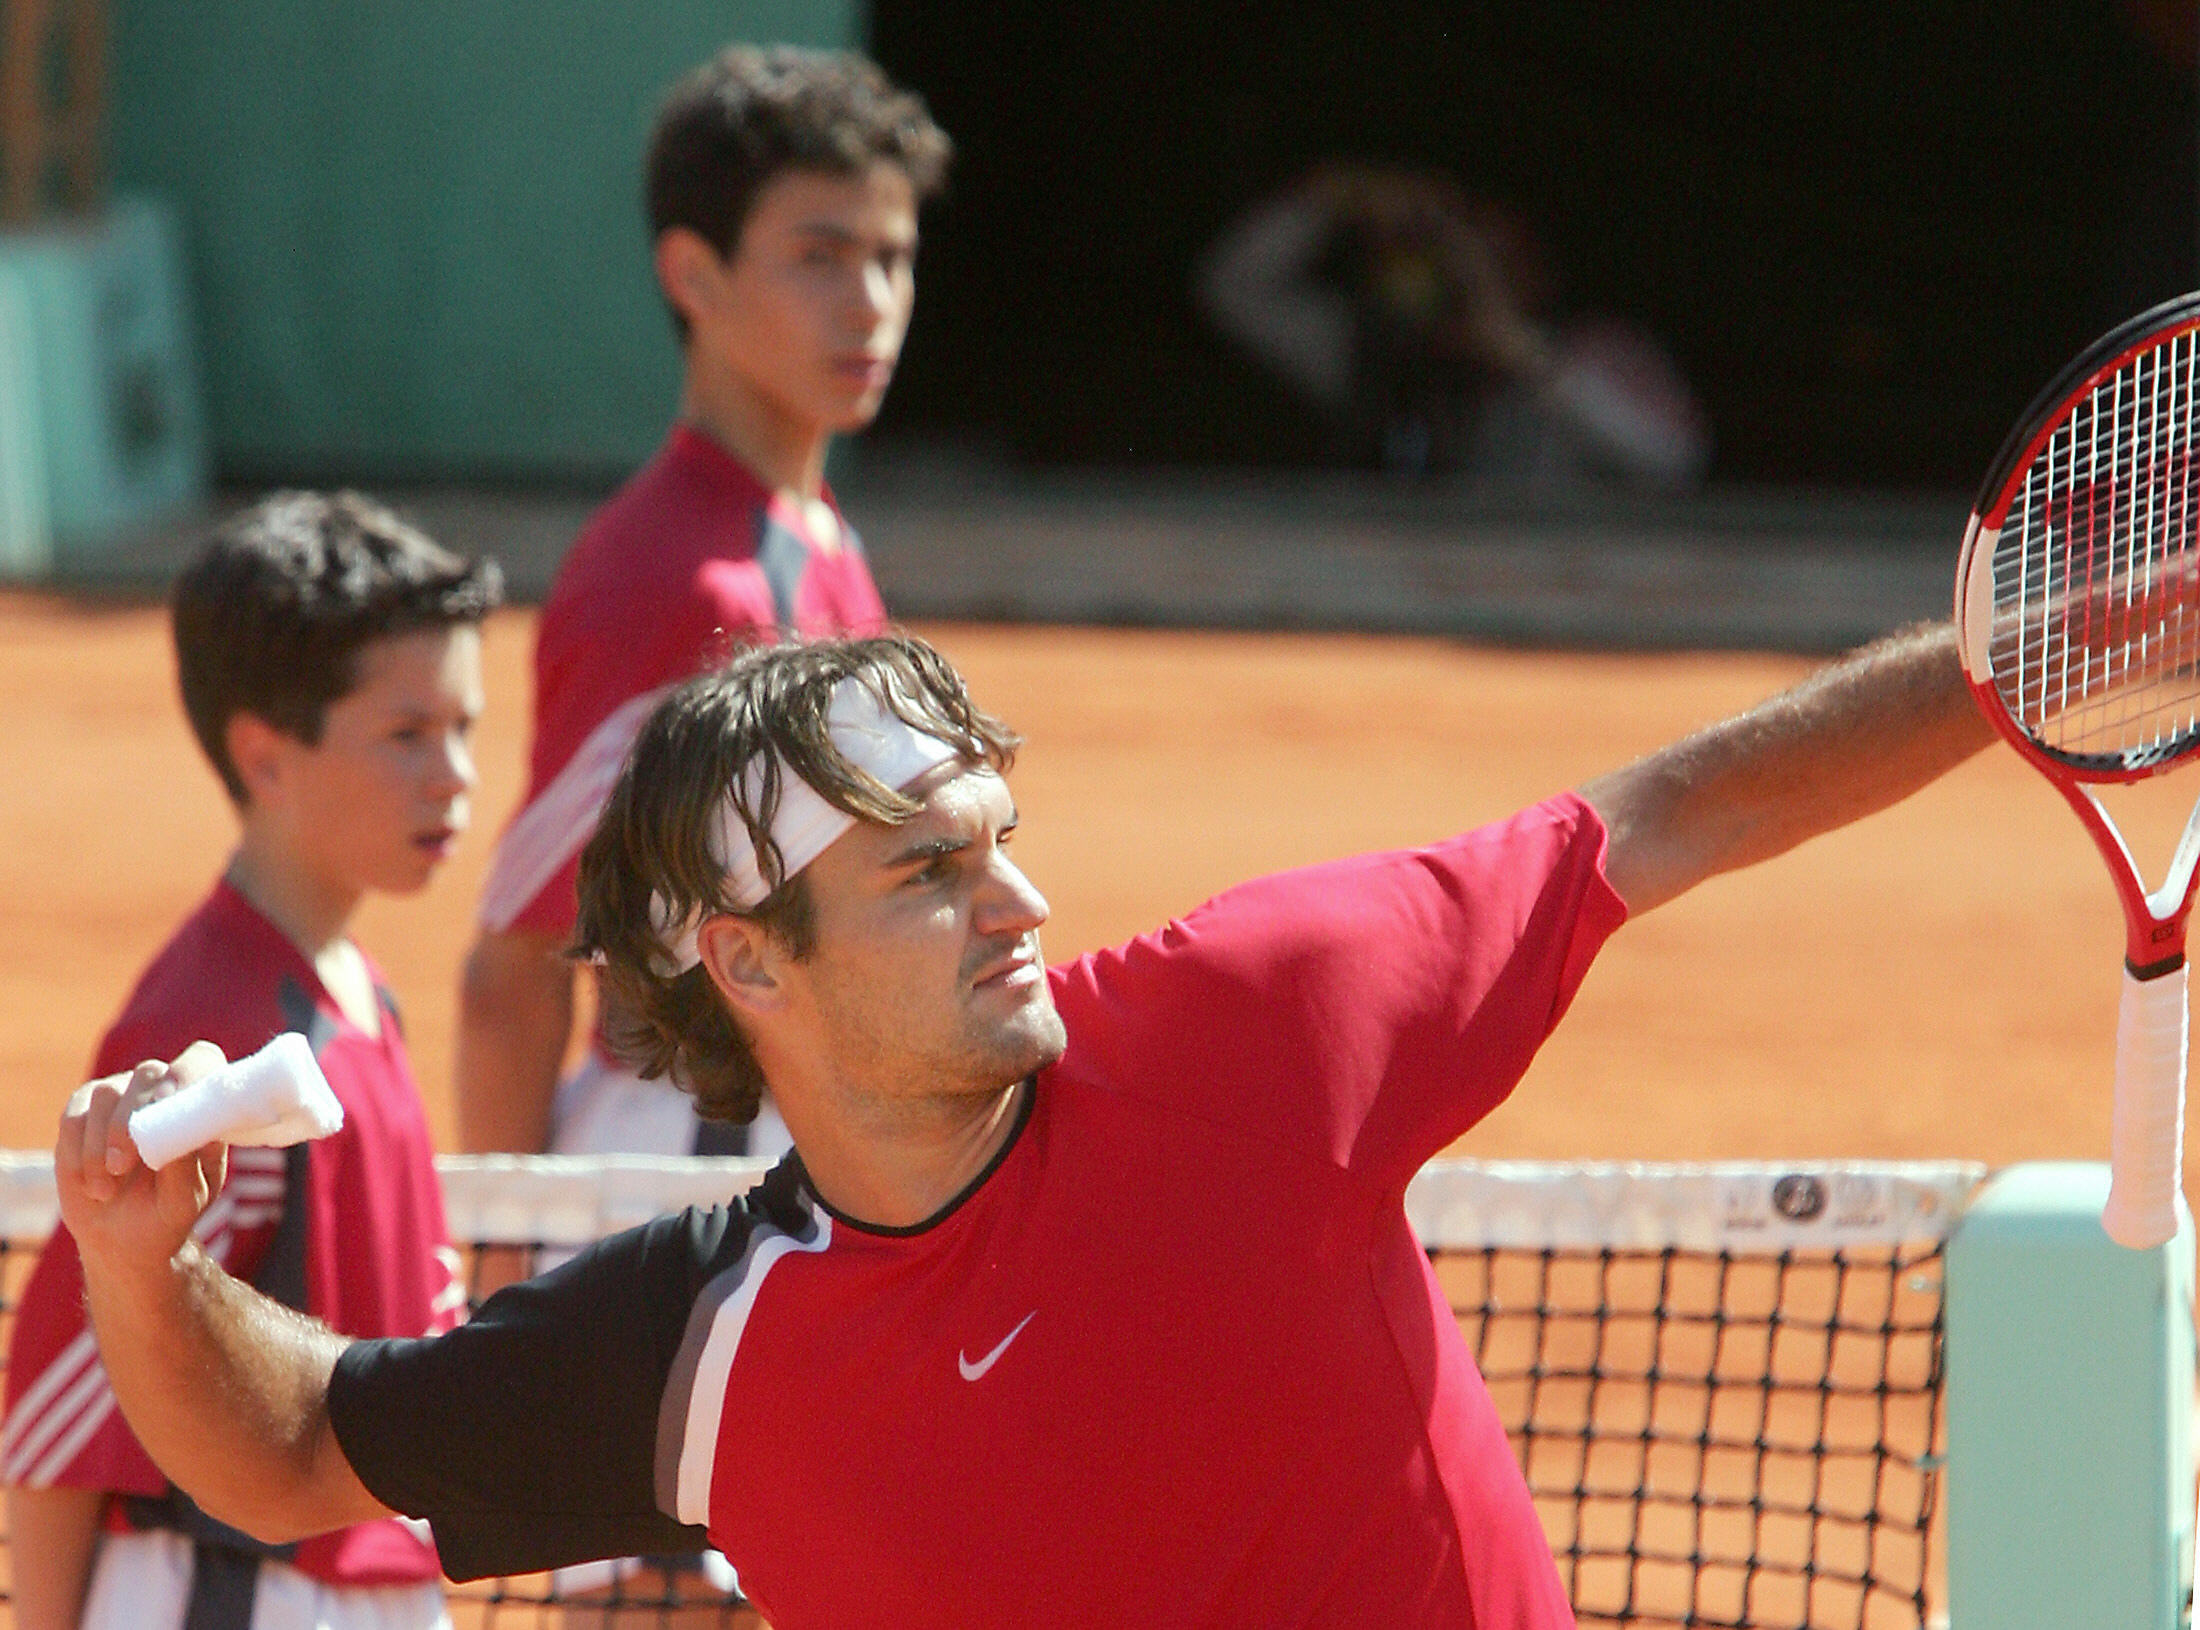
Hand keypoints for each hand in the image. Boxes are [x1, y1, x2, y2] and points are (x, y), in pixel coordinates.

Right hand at [56, 1042, 230, 1275]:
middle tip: (122, 1166)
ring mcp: (121, 1094)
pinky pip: (73, 1118)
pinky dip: (77, 1155)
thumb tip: (183, 1134)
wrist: (126, 1236)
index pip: (202, 1059)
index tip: (166, 1101)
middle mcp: (162, 1088)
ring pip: (106, 1094)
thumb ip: (187, 1167)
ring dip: (100, 1148)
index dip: (187, 1072)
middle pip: (148, 1073)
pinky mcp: (82, 1111)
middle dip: (131, 1119)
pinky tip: (91, 1185)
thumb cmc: (169, 1213)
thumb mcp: (185, 1200)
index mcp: (200, 1103)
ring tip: (108, 1190)